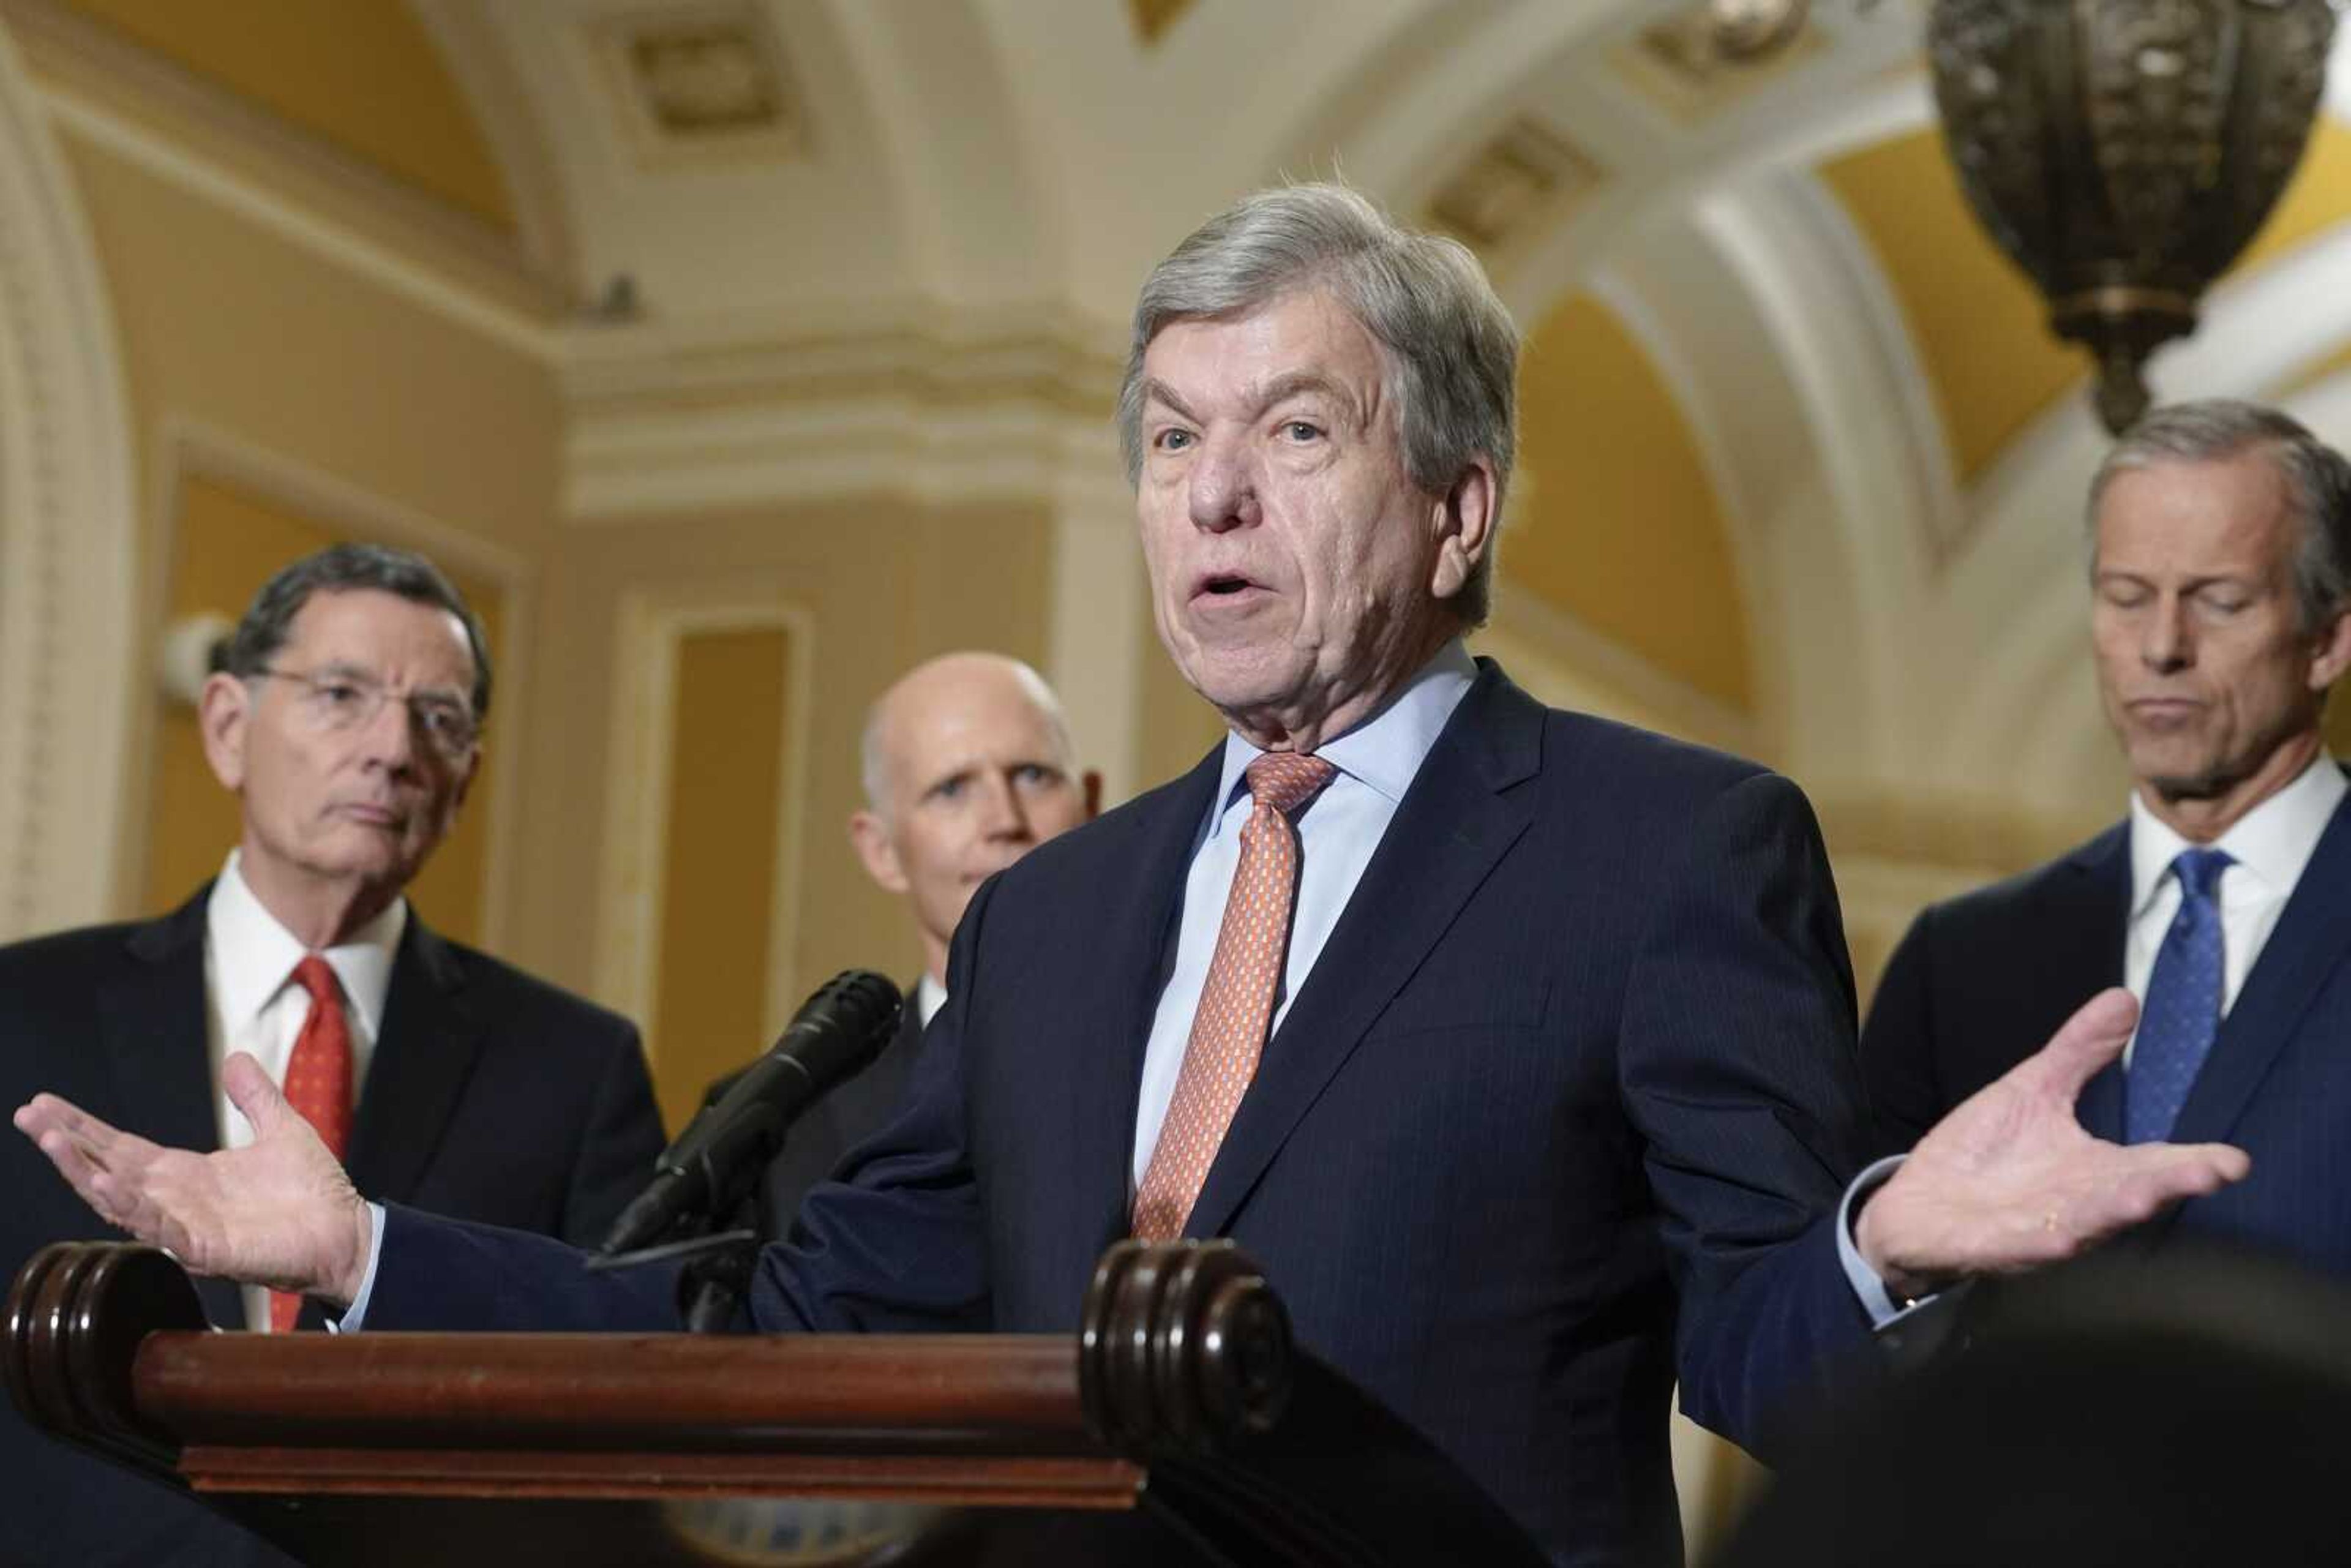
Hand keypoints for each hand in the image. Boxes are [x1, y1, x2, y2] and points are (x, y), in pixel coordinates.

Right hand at [14, 1052, 373, 1307]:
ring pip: (120, 1199)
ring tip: (52, 1142)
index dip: (82, 1127)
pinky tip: (108, 1183)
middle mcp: (174, 1200)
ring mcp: (185, 1226)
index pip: (119, 1147)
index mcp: (185, 1174)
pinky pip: (160, 1227)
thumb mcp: (281, 1128)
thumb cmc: (313, 1191)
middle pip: (106, 1168)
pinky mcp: (206, 1249)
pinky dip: (134, 1206)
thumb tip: (236, 1057)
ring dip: (85, 1171)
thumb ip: (254, 1097)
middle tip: (28, 1116)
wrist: (346, 1233)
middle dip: (65, 1144)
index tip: (44, 1105)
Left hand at [1856, 987, 2249, 1300]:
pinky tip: (2062, 1239)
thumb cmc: (1982, 1154)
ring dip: (2113, 1212)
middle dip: (2168, 1185)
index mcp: (2092, 1171)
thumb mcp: (2032, 1090)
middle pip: (2130, 1195)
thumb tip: (2124, 998)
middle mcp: (2075, 1205)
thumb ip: (2079, 1052)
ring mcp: (2036, 1229)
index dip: (2192, 1164)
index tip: (2234, 1160)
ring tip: (2145, 1196)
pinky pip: (2020, 1247)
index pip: (2152, 1166)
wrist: (1915, 1209)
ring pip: (2084, 1224)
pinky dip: (2041, 1243)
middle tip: (2209, 1174)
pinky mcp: (1992, 1246)